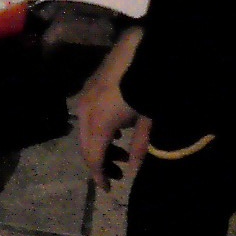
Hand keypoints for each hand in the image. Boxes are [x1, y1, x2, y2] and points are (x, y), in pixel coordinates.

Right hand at [74, 27, 148, 190]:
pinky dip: (99, 126)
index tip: (109, 190)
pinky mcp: (92, 81)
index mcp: (98, 122)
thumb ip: (141, 147)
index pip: (93, 158)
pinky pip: (89, 111)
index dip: (99, 176)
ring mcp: (86, 92)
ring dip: (99, 143)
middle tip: (117, 174)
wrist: (147, 46)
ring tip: (120, 152)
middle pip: (85, 144)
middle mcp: (85, 109)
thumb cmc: (151, 87)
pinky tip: (116, 127)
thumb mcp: (150, 121)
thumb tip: (133, 169)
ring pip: (85, 127)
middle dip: (99, 162)